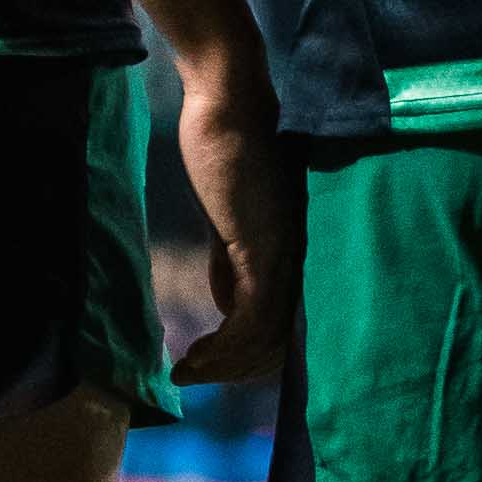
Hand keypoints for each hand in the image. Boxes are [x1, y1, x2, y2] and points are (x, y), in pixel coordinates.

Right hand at [167, 36, 302, 384]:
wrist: (228, 106)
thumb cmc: (224, 150)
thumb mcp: (227, 222)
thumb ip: (229, 264)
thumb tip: (226, 307)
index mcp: (288, 256)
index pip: (279, 328)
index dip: (245, 357)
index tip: (206, 366)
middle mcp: (294, 263)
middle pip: (276, 343)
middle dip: (232, 370)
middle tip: (192, 376)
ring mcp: (281, 257)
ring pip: (264, 339)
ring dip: (222, 365)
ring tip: (187, 371)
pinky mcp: (260, 249)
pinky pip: (250, 317)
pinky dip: (223, 346)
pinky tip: (194, 353)